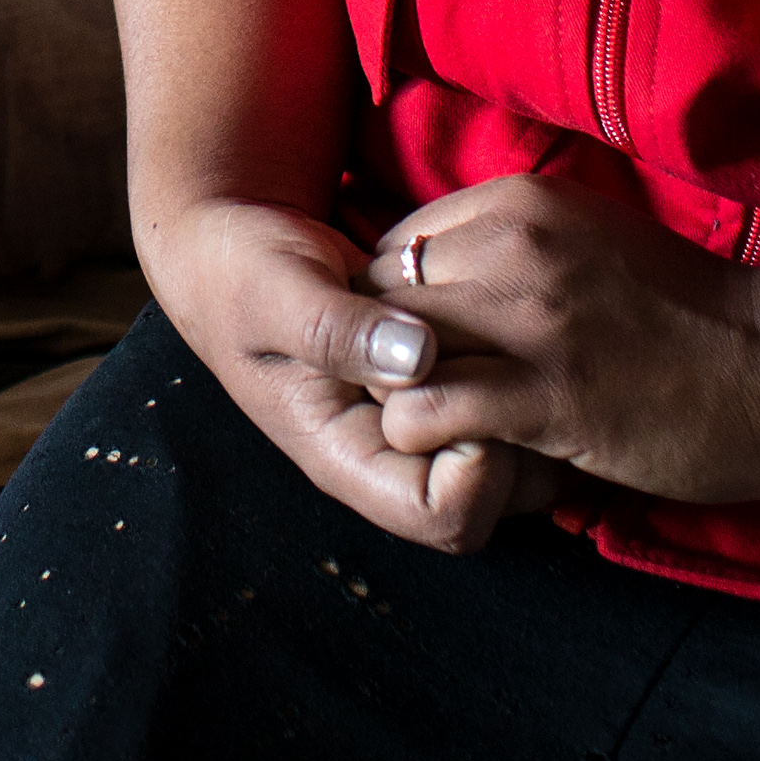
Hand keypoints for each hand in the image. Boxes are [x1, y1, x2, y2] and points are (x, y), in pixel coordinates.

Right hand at [141, 194, 571, 552]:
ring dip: (528, 395)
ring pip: (515, 450)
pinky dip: (520, 361)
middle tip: (517, 355)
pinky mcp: (437, 377)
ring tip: (516, 326)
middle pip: (498, 499)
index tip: (469, 384)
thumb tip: (420, 356)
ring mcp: (419, 417)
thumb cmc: (241, 271)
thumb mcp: (273, 292)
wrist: (231, 244)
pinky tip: (508, 304)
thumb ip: (336, 330)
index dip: (478, 466)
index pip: (444, 516)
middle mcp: (392, 452)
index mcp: (346, 456)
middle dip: (523, 435)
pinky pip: (504, 398)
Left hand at [361, 173, 759, 506]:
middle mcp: (512, 244)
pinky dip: (427, 440)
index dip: (394, 308)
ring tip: (449, 428)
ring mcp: (529, 317)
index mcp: (519, 200)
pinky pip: (425, 412)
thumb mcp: (584, 240)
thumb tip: (433, 277)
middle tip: (429, 400)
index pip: (393, 244)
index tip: (430, 351)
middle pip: (378, 297)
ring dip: (401, 401)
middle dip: (385, 356)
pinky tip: (472, 450)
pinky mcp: (547, 393)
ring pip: (386, 354)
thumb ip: (507, 247)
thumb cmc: (689, 312)